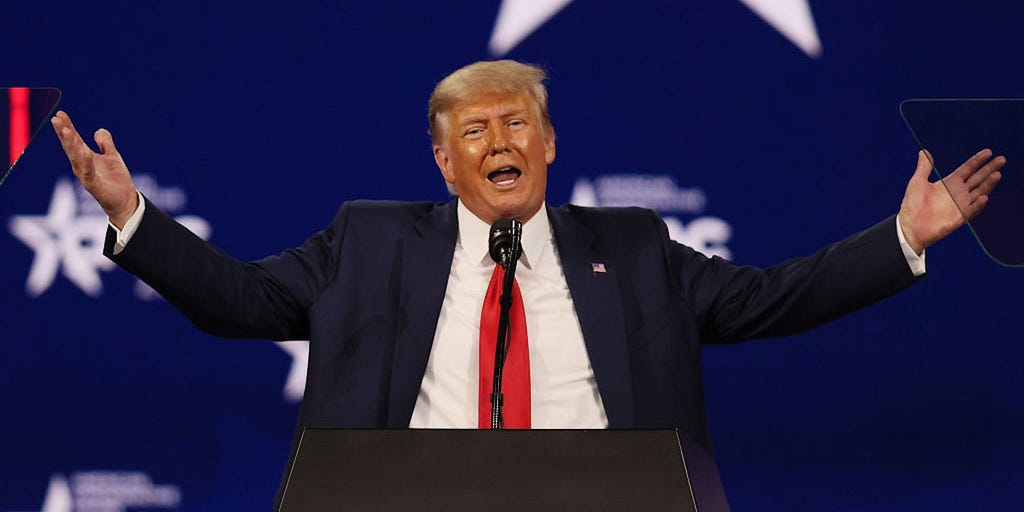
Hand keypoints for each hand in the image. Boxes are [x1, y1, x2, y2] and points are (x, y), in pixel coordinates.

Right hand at [51, 110, 138, 227]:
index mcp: (85, 157)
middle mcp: (81, 165)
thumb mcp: (112, 156)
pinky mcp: (93, 185)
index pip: (74, 139)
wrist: (125, 200)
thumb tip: (98, 130)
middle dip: (63, 133)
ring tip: (65, 130)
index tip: (60, 113)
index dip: (67, 126)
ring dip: (70, 144)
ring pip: (75, 157)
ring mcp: (86, 175)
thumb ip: (105, 144)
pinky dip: (85, 161)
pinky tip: (84, 151)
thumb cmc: (115, 179)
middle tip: (56, 119)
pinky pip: (88, 172)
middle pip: (70, 146)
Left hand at [897, 149, 1003, 253]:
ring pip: (979, 192)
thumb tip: (923, 152)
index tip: (988, 152)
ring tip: (997, 174)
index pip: (968, 169)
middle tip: (1001, 159)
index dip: (977, 161)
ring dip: (988, 184)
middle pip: (978, 178)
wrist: (909, 226)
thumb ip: (924, 167)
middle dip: (989, 169)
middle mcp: (958, 193)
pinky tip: (984, 197)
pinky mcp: (959, 217)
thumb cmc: (912, 205)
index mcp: (950, 183)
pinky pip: (972, 210)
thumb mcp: (917, 182)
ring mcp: (960, 205)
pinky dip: (978, 204)